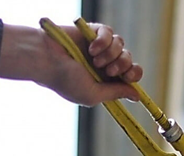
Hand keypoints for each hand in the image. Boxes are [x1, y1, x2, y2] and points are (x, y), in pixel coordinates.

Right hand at [0, 22, 142, 105]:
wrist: (46, 59)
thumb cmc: (65, 81)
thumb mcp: (93, 94)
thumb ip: (116, 93)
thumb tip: (137, 97)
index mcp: (106, 79)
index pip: (130, 74)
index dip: (133, 74)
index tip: (126, 77)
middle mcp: (104, 62)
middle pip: (129, 59)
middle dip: (122, 64)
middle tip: (107, 70)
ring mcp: (99, 46)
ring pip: (120, 45)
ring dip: (110, 53)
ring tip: (94, 59)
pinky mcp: (92, 31)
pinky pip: (109, 32)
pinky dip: (103, 40)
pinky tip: (92, 48)